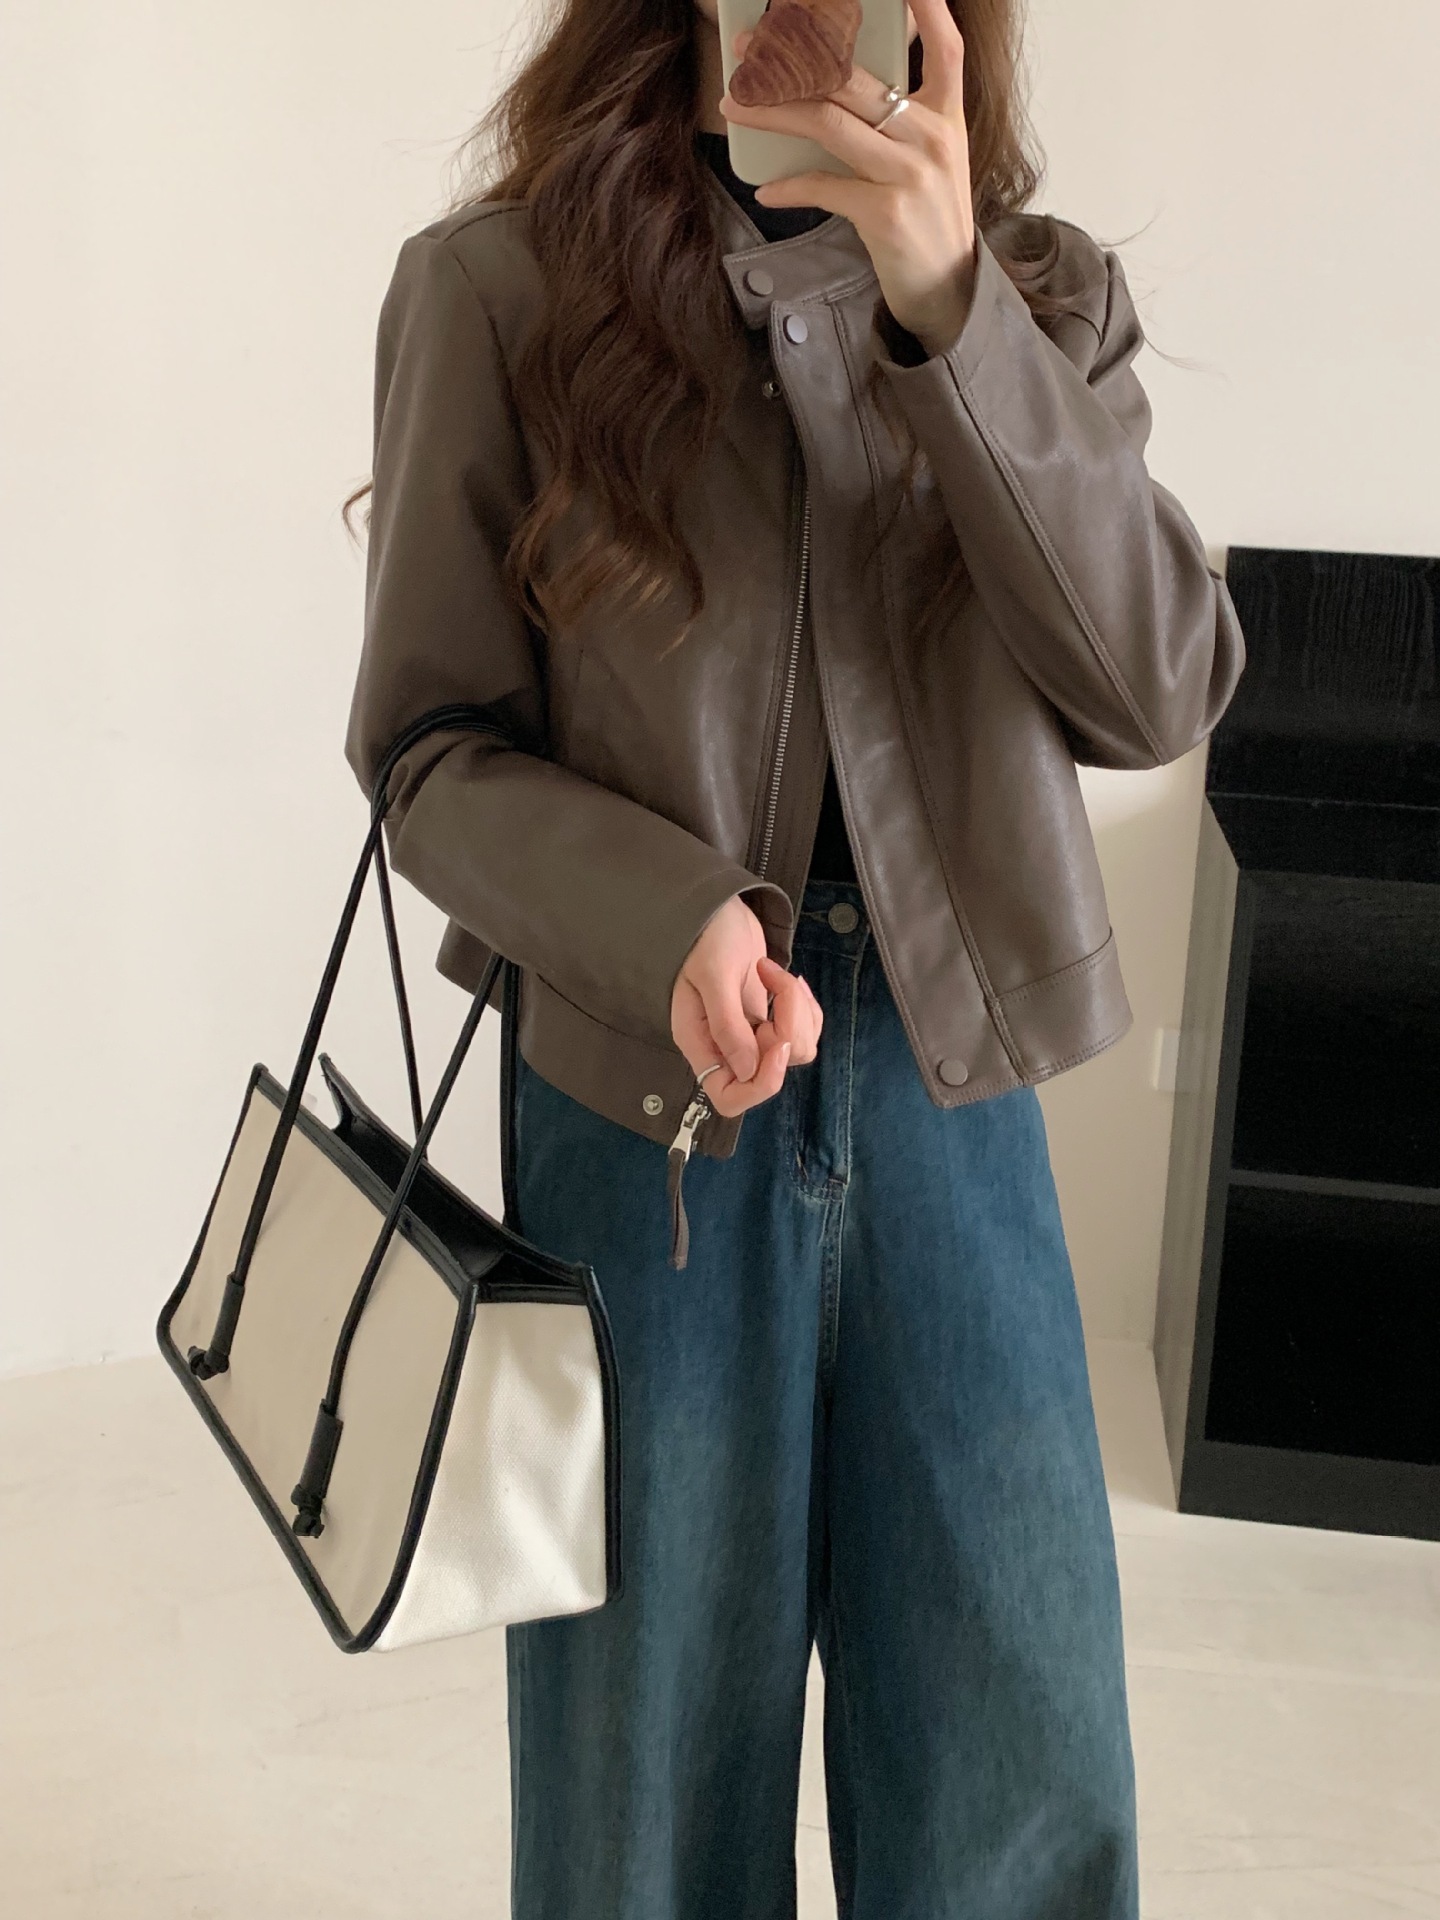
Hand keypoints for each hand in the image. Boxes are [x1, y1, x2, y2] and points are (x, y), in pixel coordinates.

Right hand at [671, 895, 822, 1116]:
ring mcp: (751, 1033)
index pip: (730, 1097)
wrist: (716, 909)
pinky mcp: (771, 1018)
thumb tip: (747, 1071)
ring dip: (799, 1012)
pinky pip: (803, 1030)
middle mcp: (726, 1046)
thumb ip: (727, 1026)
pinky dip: (805, 1006)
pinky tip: (785, 978)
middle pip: (771, 1073)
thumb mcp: (713, 977)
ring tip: (778, 974)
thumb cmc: (703, 937)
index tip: (778, 1043)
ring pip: (796, 1050)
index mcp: (702, 1043)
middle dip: (789, 1029)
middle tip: (779, 983)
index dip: (762, 1082)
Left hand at [719, 0, 977, 357]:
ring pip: (829, 122)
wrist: (948, 288)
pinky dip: (790, 187)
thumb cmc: (929, 219)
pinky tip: (766, 189)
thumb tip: (837, 89)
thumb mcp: (932, 160)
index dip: (928, 10)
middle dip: (793, 58)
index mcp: (946, 116)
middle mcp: (932, 137)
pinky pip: (824, 186)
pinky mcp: (885, 213)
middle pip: (853, 79)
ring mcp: (909, 174)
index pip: (946, 48)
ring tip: (735, 105)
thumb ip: (900, 120)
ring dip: (773, 111)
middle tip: (748, 48)